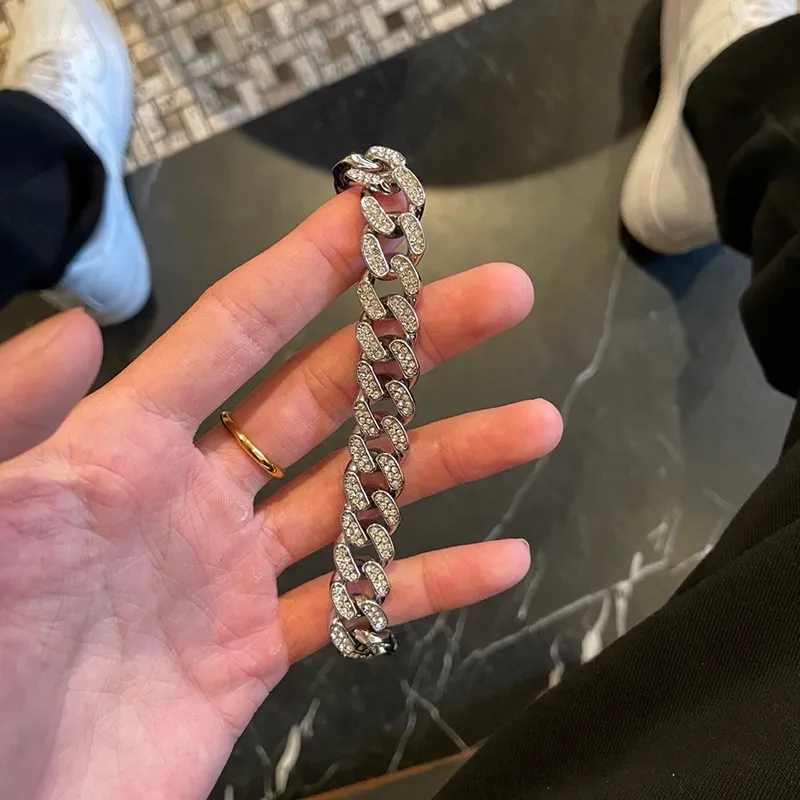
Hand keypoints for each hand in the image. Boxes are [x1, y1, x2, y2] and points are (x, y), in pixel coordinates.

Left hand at [0, 193, 561, 799]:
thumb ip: (13, 418)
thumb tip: (78, 322)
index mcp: (128, 446)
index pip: (239, 330)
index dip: (311, 267)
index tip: (380, 213)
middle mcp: (193, 494)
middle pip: (329, 396)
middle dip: (416, 341)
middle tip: (503, 295)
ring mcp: (234, 574)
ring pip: (363, 497)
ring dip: (450, 459)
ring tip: (535, 423)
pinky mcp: (256, 653)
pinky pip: (358, 607)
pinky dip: (430, 584)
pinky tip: (501, 560)